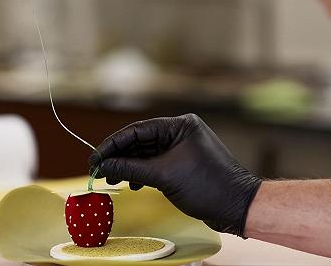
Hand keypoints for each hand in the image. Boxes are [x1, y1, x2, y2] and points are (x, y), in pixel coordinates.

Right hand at [88, 113, 261, 236]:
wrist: (236, 205)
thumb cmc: (207, 186)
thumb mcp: (163, 176)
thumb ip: (130, 169)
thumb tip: (103, 166)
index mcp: (180, 125)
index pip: (137, 130)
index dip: (112, 144)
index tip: (94, 158)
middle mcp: (182, 131)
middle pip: (140, 140)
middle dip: (119, 156)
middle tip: (98, 171)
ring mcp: (183, 147)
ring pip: (147, 153)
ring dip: (129, 166)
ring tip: (112, 179)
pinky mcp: (183, 162)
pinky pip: (156, 163)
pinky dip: (142, 172)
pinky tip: (133, 183)